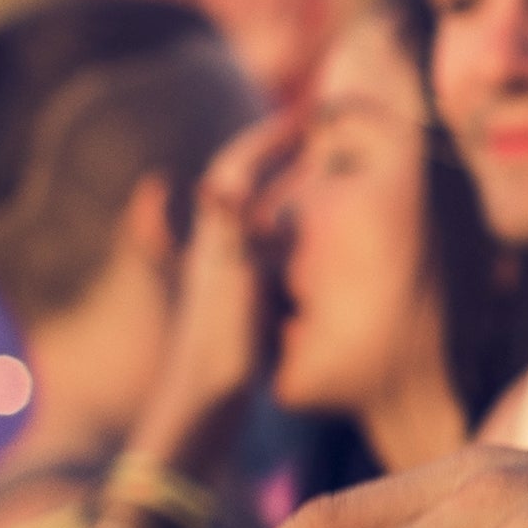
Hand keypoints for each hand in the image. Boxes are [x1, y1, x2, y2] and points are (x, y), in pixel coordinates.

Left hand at [139, 110, 298, 467]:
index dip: (266, 141)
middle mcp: (218, 254)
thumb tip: (215, 182)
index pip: (235, 172)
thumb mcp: (229, 288)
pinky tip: (319, 245)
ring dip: (288, 192)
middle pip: (243, 189)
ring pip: (259, 219)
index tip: (306, 118)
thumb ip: (227, 234)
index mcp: (216, 243)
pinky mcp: (241, 305)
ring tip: (328, 177)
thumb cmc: (217, 351)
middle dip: (277, 159)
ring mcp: (228, 279)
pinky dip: (295, 232)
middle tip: (319, 137)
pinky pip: (271, 251)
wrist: (200, 410)